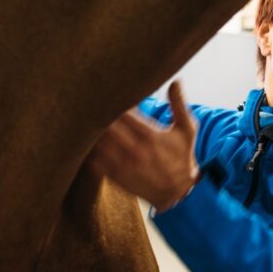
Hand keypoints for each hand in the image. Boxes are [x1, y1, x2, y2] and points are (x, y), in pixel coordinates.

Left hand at [88, 81, 199, 211]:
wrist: (178, 191)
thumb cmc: (182, 155)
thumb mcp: (187, 129)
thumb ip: (179, 104)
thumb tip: (176, 80)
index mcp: (150, 136)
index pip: (122, 112)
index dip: (113, 101)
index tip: (108, 91)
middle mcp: (135, 151)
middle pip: (106, 125)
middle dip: (99, 112)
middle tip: (91, 99)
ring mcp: (123, 165)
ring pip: (97, 142)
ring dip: (91, 130)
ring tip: (85, 116)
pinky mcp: (115, 176)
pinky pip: (93, 160)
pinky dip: (88, 149)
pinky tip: (87, 139)